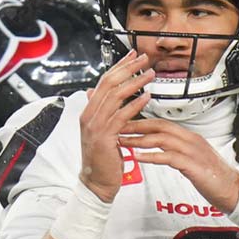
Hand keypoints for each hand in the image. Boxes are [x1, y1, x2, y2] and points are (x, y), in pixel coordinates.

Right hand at [79, 50, 154, 201]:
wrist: (96, 183)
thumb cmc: (102, 158)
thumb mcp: (100, 130)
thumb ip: (100, 110)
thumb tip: (95, 92)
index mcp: (89, 112)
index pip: (104, 82)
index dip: (119, 67)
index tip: (132, 56)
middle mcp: (90, 116)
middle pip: (109, 84)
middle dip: (128, 68)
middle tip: (144, 59)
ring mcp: (96, 126)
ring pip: (115, 96)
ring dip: (134, 83)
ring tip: (149, 75)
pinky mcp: (105, 137)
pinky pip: (121, 116)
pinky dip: (135, 105)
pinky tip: (146, 97)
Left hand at [120, 120, 238, 212]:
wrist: (232, 190)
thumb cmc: (213, 177)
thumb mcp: (193, 159)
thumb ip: (178, 151)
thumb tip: (160, 149)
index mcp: (190, 137)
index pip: (162, 123)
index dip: (142, 121)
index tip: (125, 123)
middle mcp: (191, 140)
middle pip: (159, 126)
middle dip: (136, 125)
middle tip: (117, 127)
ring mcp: (192, 152)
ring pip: (161, 139)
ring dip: (139, 140)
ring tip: (122, 142)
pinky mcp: (192, 166)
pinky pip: (168, 157)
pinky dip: (151, 156)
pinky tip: (138, 157)